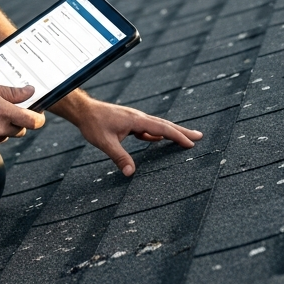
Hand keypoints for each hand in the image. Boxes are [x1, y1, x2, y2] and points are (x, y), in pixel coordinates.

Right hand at [0, 81, 44, 151]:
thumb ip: (13, 93)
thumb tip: (30, 92)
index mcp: (4, 113)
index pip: (33, 122)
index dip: (39, 119)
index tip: (39, 115)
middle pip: (20, 131)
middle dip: (19, 122)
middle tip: (9, 110)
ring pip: (5, 137)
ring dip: (3, 128)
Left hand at [63, 95, 201, 175]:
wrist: (84, 111)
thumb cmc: (93, 124)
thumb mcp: (105, 142)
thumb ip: (119, 157)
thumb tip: (130, 173)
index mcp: (136, 120)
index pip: (162, 128)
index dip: (177, 136)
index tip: (191, 143)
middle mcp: (138, 117)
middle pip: (165, 125)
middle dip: (182, 131)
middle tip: (199, 136)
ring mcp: (134, 119)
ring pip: (157, 126)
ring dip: (171, 132)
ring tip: (185, 138)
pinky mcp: (129, 122)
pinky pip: (147, 128)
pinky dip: (156, 134)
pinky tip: (158, 139)